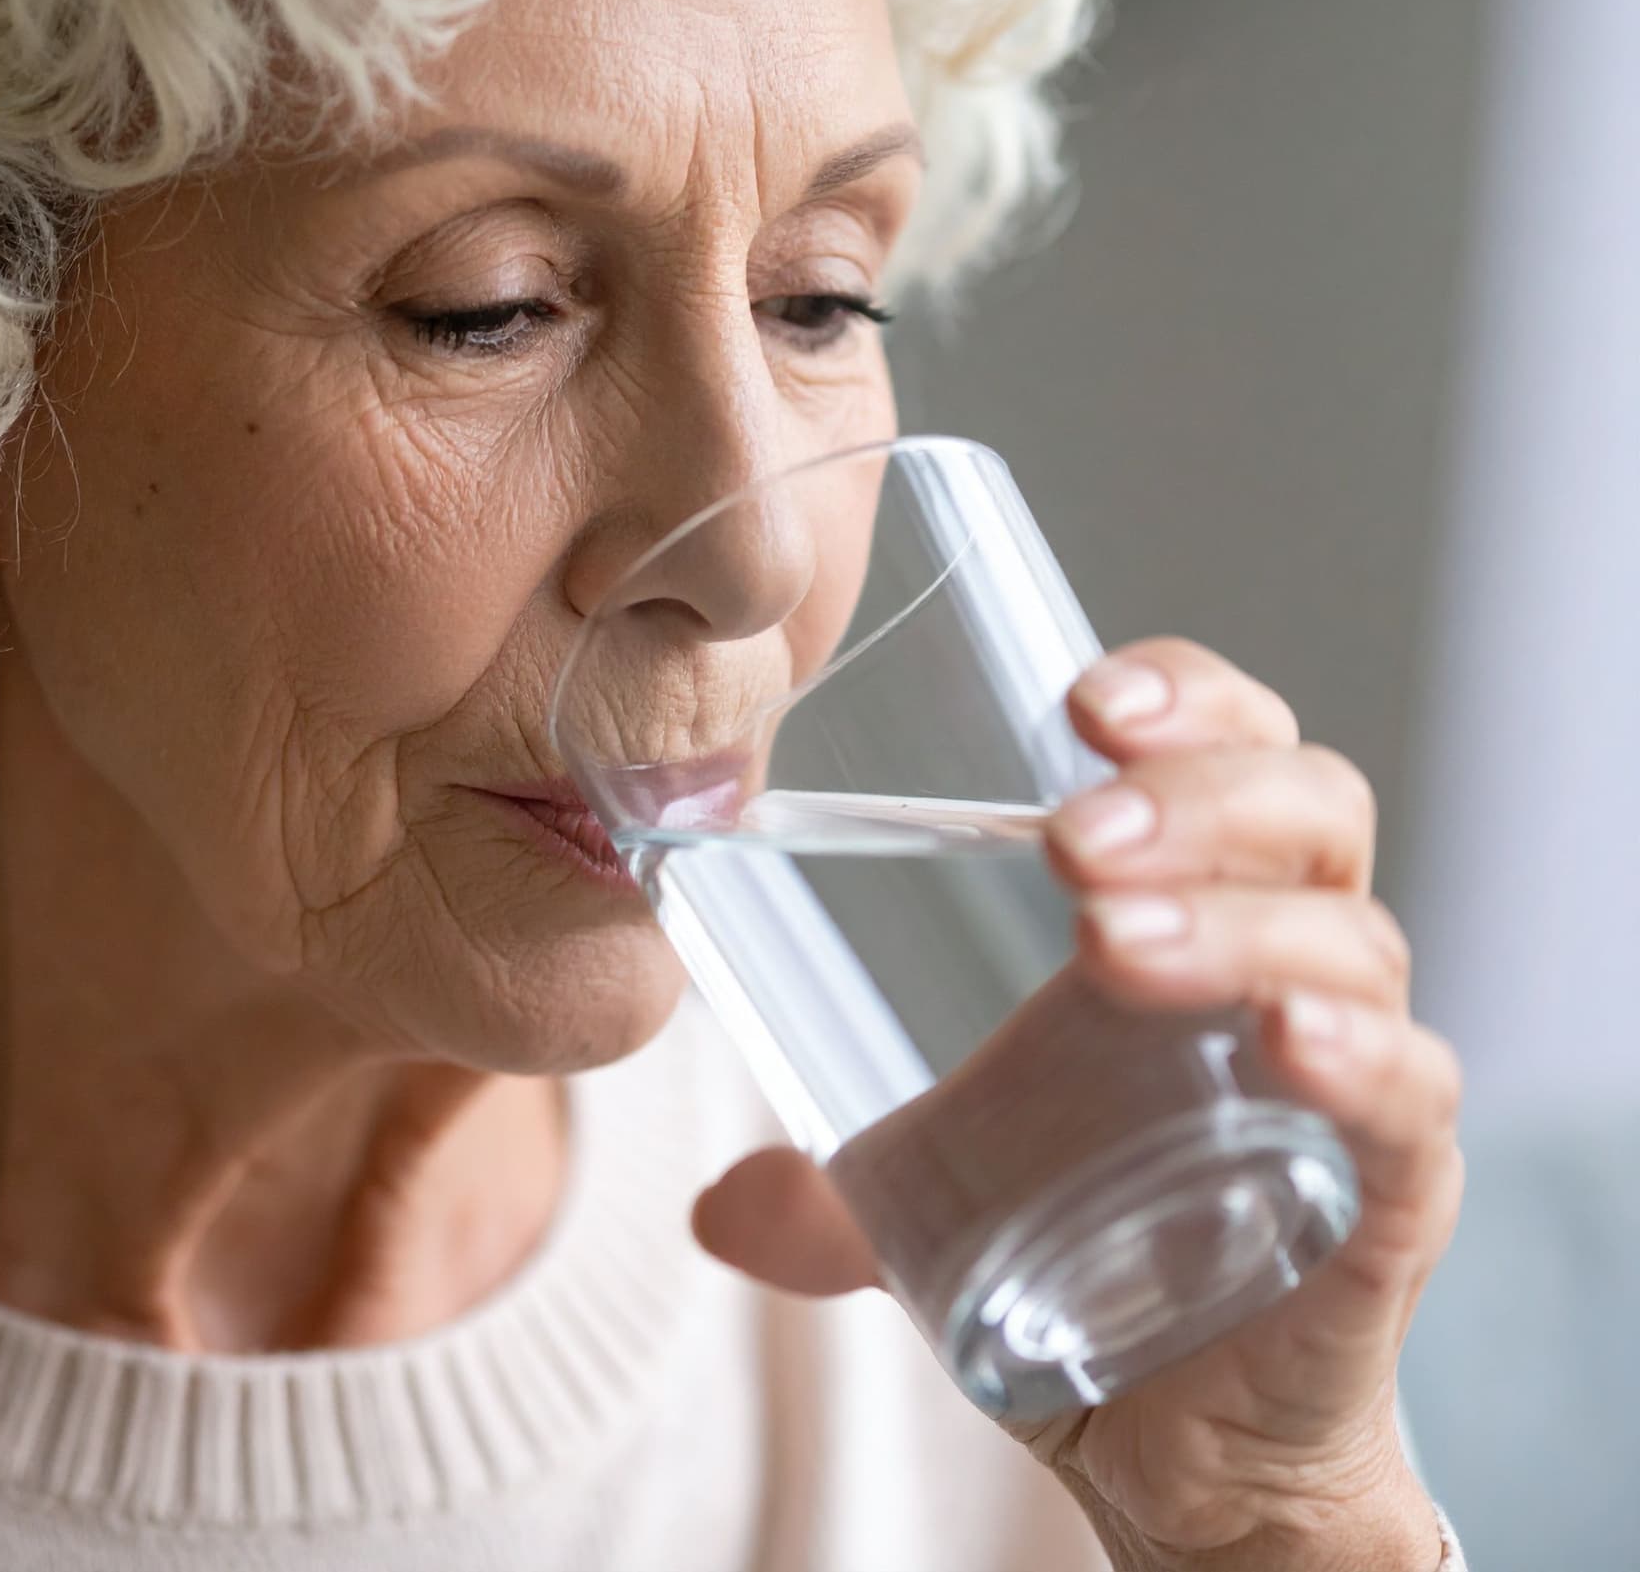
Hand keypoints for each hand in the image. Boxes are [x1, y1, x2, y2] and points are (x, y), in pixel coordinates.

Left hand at [692, 638, 1462, 1570]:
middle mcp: (1285, 965)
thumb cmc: (1081, 1253)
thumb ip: (827, 1196)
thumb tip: (714, 1208)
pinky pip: (1416, 1092)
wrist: (1180, 1432)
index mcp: (1185, 913)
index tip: (1077, 702)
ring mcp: (1349, 1071)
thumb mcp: (934, 1205)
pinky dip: (1364, 1053)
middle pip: (1301, 810)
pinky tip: (1289, 1037)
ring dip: (1229, 919)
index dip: (1180, 698)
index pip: (1223, 749)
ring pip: (1345, 936)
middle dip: (1192, 796)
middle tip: (1071, 838)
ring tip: (1108, 939)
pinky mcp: (1395, 1186)